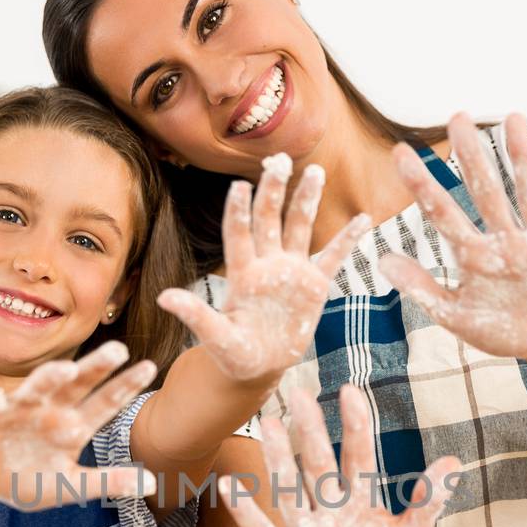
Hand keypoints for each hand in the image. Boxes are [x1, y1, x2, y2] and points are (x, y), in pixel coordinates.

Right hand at [0, 342, 156, 509]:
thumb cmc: (31, 479)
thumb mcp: (71, 486)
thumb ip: (108, 483)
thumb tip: (153, 485)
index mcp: (75, 425)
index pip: (106, 402)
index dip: (126, 386)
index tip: (150, 367)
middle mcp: (51, 410)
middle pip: (77, 384)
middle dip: (96, 366)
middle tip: (119, 349)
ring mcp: (19, 411)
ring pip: (36, 388)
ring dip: (49, 378)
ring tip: (65, 370)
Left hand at [159, 155, 368, 381]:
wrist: (259, 366)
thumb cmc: (234, 353)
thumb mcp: (216, 338)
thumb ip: (196, 316)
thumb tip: (163, 298)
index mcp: (242, 274)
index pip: (239, 235)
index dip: (238, 211)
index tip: (239, 185)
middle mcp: (266, 264)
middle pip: (269, 220)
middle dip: (273, 191)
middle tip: (278, 160)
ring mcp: (292, 271)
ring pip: (299, 228)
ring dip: (306, 200)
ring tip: (316, 171)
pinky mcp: (314, 285)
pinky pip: (333, 257)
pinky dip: (347, 239)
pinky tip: (363, 218)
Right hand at [221, 385, 460, 526]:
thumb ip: (427, 501)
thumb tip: (453, 461)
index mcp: (359, 500)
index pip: (358, 456)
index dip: (355, 427)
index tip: (348, 392)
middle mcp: (327, 507)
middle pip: (317, 464)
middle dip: (309, 431)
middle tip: (298, 393)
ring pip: (288, 488)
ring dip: (278, 459)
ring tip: (268, 424)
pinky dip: (246, 512)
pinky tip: (229, 487)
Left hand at [379, 112, 526, 364]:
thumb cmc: (503, 330)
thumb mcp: (458, 317)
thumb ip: (423, 289)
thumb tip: (382, 261)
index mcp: (474, 255)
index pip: (442, 213)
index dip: (422, 185)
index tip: (399, 153)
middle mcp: (506, 240)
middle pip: (485, 191)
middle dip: (472, 156)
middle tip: (458, 117)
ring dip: (523, 158)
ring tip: (513, 119)